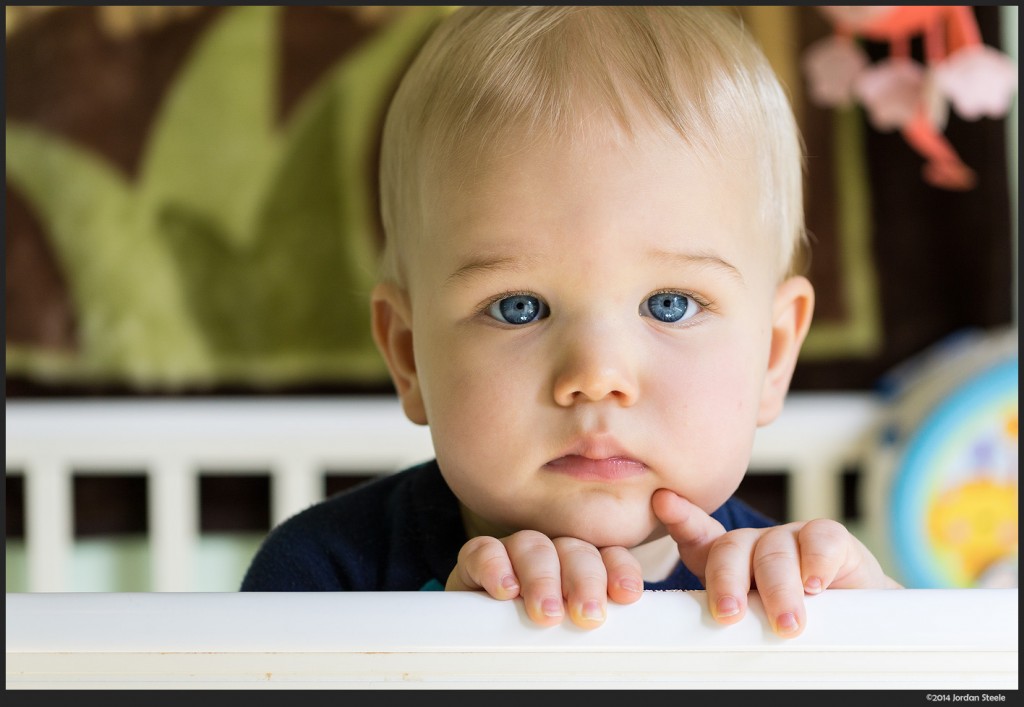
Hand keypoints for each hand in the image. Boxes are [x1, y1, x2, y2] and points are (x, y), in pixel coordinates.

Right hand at [445, 530, 643, 628]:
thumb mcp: (572, 633)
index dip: (619, 570)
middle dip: (585, 580)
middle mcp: (552, 554)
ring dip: (543, 578)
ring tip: (547, 613)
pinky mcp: (477, 560)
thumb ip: (593, 622)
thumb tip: (615, 626)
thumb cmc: (533, 640)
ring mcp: (514, 553)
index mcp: (581, 567)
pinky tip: (505, 590)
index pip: (608, 556)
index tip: (625, 595)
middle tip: (587, 615)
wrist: (479, 640)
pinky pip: (485, 550)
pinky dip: (496, 567)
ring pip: (534, 546)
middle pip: (575, 549)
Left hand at [652, 488, 901, 637]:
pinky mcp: (829, 538)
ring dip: (778, 589)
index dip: (681, 520)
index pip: (698, 540)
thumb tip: (709, 648)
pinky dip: (816, 561)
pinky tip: (816, 585)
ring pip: (773, 551)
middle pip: (730, 550)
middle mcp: (754, 546)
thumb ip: (736, 621)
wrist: (859, 622)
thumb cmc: (798, 625)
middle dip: (726, 581)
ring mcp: (789, 538)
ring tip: (786, 624)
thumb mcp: (757, 625)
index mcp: (729, 564)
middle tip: (729, 614)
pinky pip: (819, 539)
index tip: (663, 503)